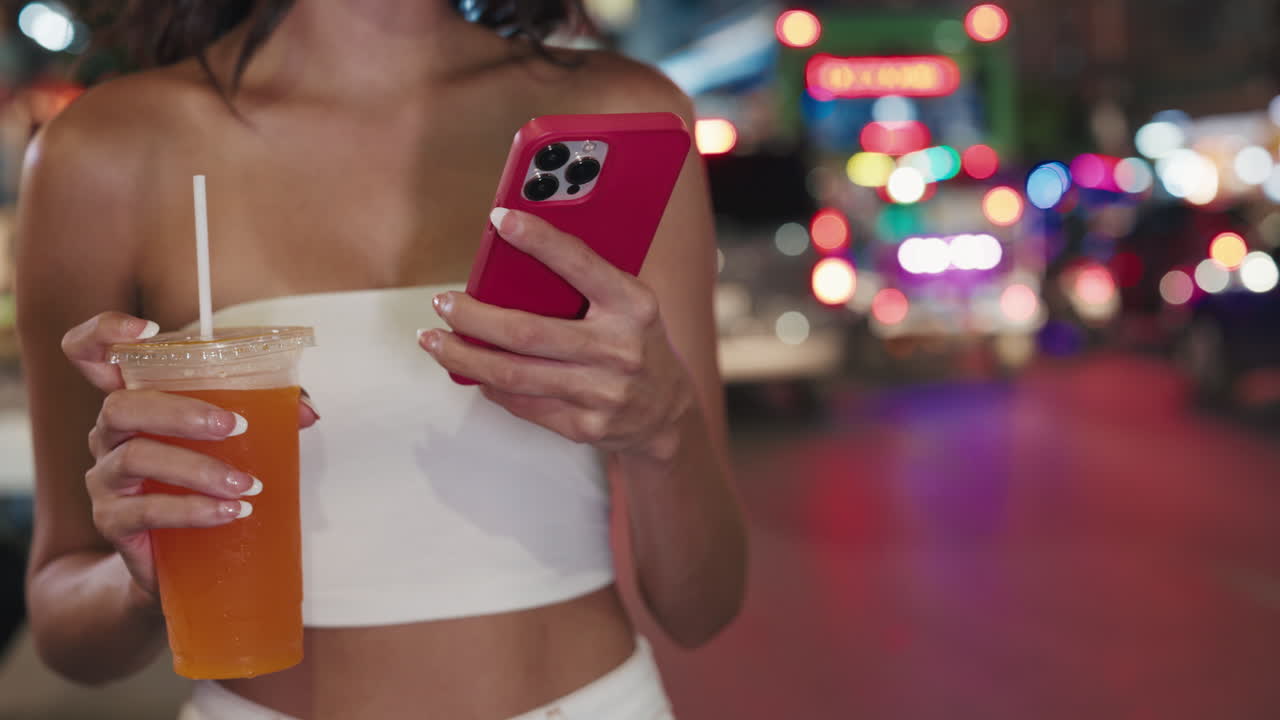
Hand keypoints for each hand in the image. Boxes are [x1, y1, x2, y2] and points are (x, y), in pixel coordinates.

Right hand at [63, 311, 319, 597]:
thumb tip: (307, 410)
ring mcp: (105, 477)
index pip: (91, 354)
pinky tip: (229, 512)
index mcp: (135, 400)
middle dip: (181, 411)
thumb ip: (268, 413)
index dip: (105, 332)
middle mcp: (109, 433)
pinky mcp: (112, 520)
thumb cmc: (204, 480)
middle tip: (234, 426)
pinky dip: (192, 509)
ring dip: (198, 468)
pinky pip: (144, 511)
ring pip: (136, 458)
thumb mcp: (234, 440)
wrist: (181, 558)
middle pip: (121, 405)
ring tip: (246, 485)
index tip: (149, 330)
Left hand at [420, 208, 693, 460]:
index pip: (580, 264)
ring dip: (464, 357)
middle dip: (473, 317)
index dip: (539, 239)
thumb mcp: (629, 305)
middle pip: (526, 332)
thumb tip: (511, 265)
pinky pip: (522, 404)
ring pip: (513, 374)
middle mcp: (619, 349)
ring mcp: (602, 393)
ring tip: (435, 341)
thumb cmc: (636, 343)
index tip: (501, 219)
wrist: (668, 412)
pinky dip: (489, 385)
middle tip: (443, 303)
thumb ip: (586, 285)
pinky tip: (471, 370)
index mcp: (633, 306)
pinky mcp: (586, 427)